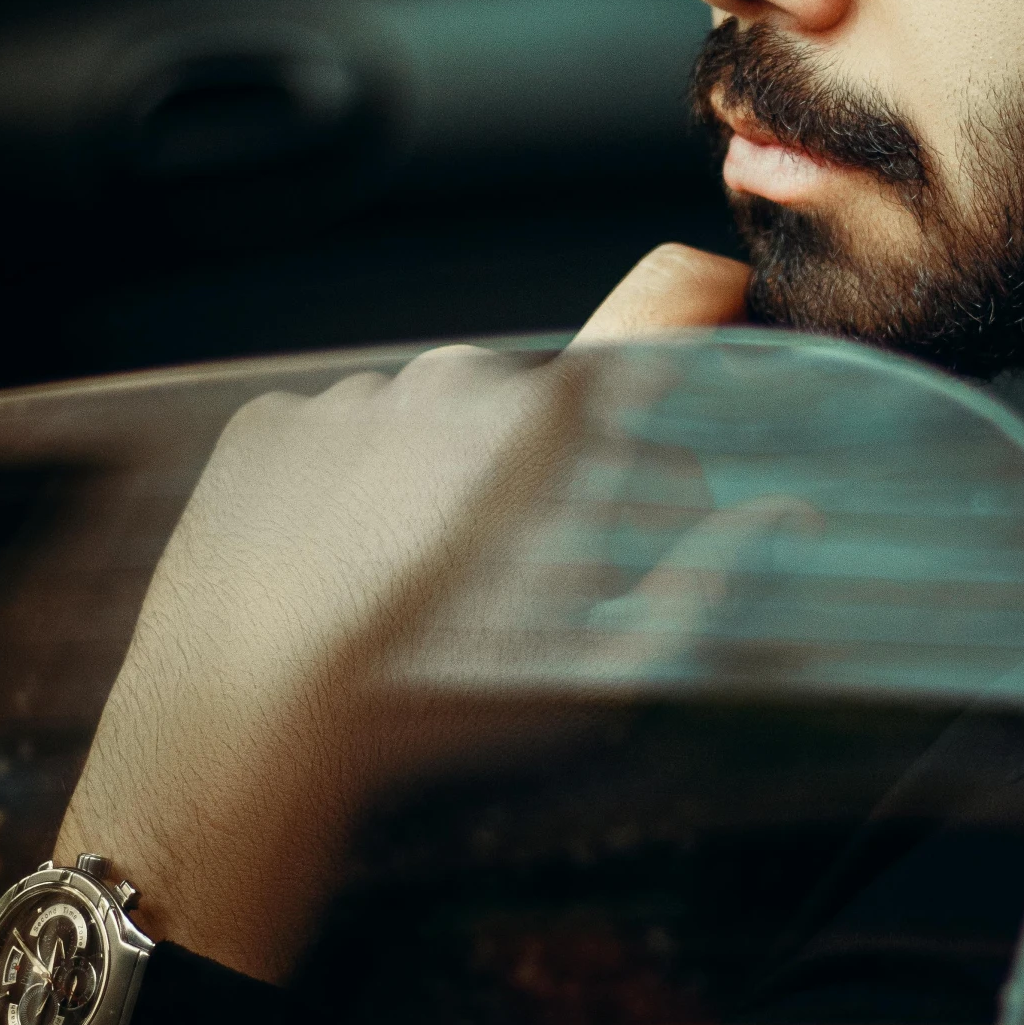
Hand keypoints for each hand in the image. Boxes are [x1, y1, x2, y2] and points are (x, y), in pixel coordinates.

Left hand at [55, 246, 749, 981]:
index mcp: (555, 419)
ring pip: (433, 417)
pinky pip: (339, 436)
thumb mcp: (602, 664)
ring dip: (445, 473)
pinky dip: (352, 485)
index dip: (702, 295)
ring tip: (416, 579)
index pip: (664, 296)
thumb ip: (707, 579)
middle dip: (552, 460)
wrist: (241, 730)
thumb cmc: (432, 702)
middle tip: (527, 563)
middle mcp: (457, 375)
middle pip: (540, 395)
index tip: (714, 300)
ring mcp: (355, 394)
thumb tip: (782, 521)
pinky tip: (344, 564)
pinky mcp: (272, 422)